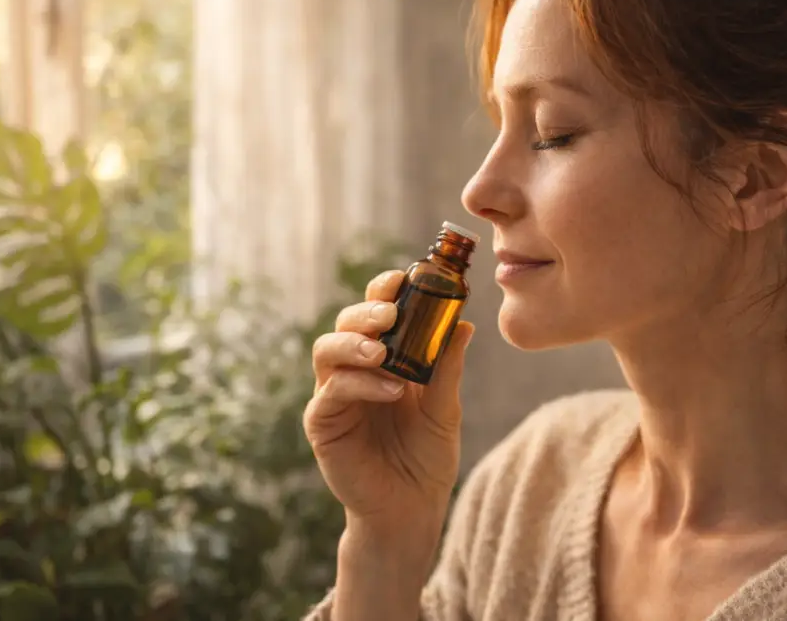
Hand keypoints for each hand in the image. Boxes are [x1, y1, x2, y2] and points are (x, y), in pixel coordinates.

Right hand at [303, 270, 473, 536]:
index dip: (384, 290)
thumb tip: (463, 324)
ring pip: (326, 350)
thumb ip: (447, 367)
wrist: (412, 508)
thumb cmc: (426, 456)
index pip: (375, 311)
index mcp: (383, 357)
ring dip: (355, 344)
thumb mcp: (446, 408)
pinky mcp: (323, 423)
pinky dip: (360, 384)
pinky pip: (331, 392)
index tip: (405, 278)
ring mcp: (335, 395)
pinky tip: (391, 390)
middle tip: (391, 314)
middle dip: (366, 311)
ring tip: (384, 353)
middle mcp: (353, 369)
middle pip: (345, 322)